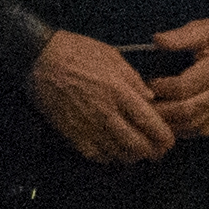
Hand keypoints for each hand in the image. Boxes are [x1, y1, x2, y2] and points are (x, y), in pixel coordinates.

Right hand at [29, 27, 176, 165]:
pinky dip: (109, 157)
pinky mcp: (73, 135)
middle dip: (152, 152)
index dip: (164, 138)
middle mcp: (106, 114)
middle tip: (156, 152)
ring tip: (137, 152)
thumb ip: (134, 80)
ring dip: (132, 156)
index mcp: (119, 92)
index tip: (169, 142)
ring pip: (118, 154)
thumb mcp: (113, 56)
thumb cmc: (77, 52)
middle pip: (137, 146)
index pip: (150, 124)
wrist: (40, 59)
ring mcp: (88, 127)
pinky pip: (97, 155)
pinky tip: (113, 150)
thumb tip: (150, 99)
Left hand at [146, 18, 208, 136]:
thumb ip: (180, 36)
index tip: (149, 83)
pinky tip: (170, 120)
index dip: (162, 88)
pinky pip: (203, 130)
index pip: (184, 87)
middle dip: (162, 111)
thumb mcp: (203, 28)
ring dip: (171, 123)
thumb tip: (157, 40)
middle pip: (188, 111)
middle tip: (145, 104)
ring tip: (154, 114)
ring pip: (195, 125)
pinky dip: (183, 129)